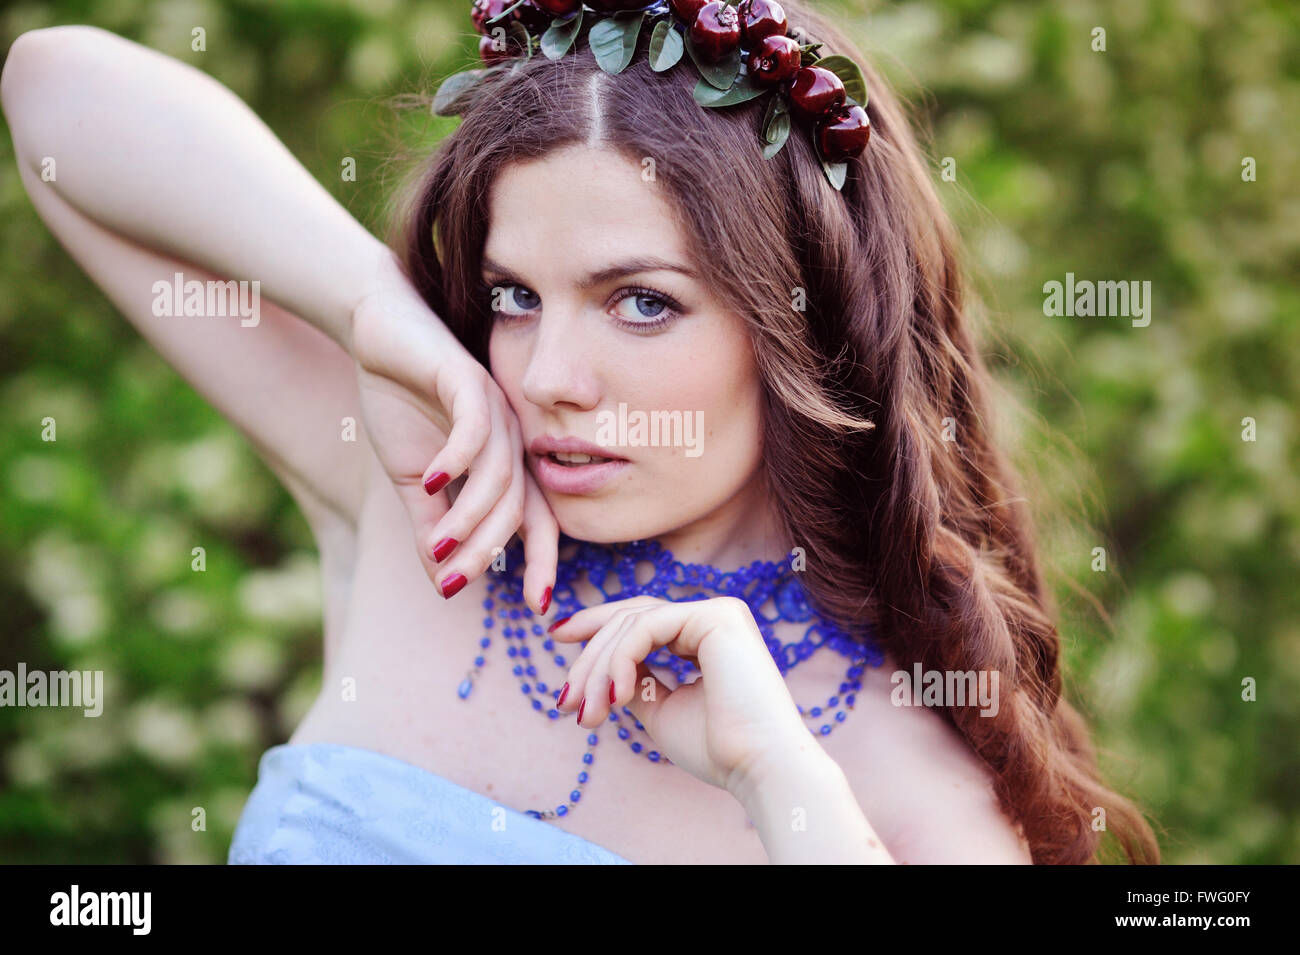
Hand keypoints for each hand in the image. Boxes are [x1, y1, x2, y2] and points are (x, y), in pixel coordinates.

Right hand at [349, 247, 556, 611]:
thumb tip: (444, 582)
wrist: (378, 336)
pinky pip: (475, 428)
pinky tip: (431, 481)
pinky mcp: (468, 380)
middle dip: (491, 549)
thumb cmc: (401, 405)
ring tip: (441, 543)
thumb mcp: (412, 482)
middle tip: (461, 579)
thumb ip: (431, 527)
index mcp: (505, 464)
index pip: (534, 520)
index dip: (543, 561)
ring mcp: (495, 409)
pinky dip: (456, 459)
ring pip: (498, 475)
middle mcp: (511, 440)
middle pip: (516, 507)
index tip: (541, 606)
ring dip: (469, 515)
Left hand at [550, 595, 813, 793]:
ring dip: (599, 668)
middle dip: (589, 658)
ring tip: (587, 712)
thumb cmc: (717, 749)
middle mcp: (712, 616)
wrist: (759, 767)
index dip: (595, 625)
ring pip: (632, 622)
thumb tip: (600, 667)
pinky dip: (621, 660)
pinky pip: (647, 627)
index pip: (639, 619)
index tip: (556, 637)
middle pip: (629, 618)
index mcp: (703, 636)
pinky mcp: (717, 616)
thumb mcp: (660, 709)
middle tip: (565, 700)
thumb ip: (633, 681)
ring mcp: (717, 611)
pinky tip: (615, 696)